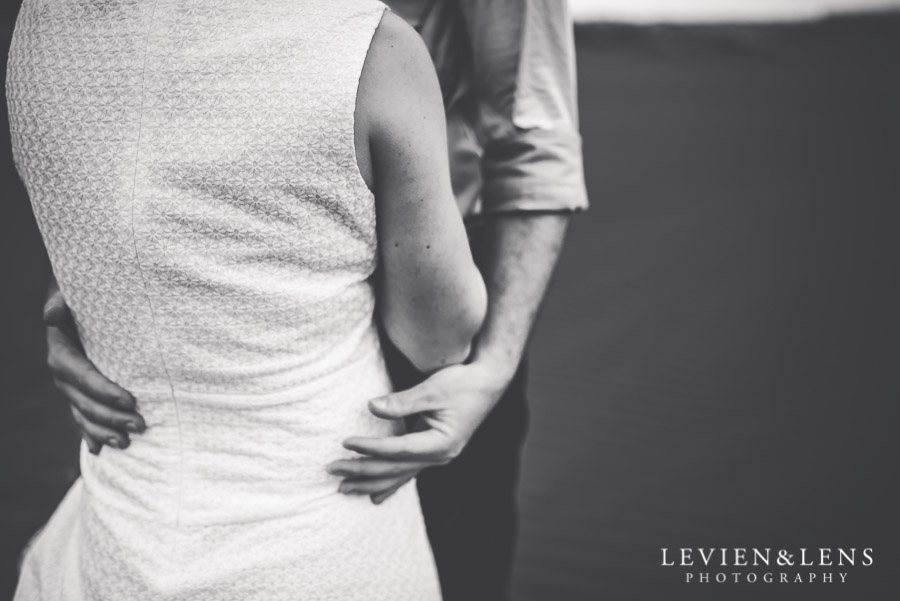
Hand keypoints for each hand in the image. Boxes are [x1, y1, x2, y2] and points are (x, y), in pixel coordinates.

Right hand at [44, 277, 144, 453]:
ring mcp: (70, 391)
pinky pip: (82, 419)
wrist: (76, 312)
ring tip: (128, 443)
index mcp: (62, 356)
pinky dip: (91, 435)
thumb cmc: (82, 304)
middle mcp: (63, 377)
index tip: (131, 400)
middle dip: (113, 417)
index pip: (85, 378)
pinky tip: (100, 450)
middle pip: (87, 404)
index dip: (105, 391)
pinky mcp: (78, 397)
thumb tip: (52, 312)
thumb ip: (62, 305)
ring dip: (105, 432)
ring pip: (84, 417)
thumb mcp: (72, 300)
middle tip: (141, 425)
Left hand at [326, 360, 511, 503]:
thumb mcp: (432, 389)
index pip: (397, 450)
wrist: (488, 382)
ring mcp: (439, 457)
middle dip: (362, 471)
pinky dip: (390, 483)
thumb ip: (402, 401)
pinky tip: (375, 496)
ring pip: (400, 476)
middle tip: (332, 470)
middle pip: (394, 470)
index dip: (370, 448)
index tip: (346, 443)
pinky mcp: (436, 452)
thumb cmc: (462, 382)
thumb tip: (371, 406)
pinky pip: (409, 472)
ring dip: (370, 483)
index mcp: (440, 444)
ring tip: (344, 489)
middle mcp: (440, 456)